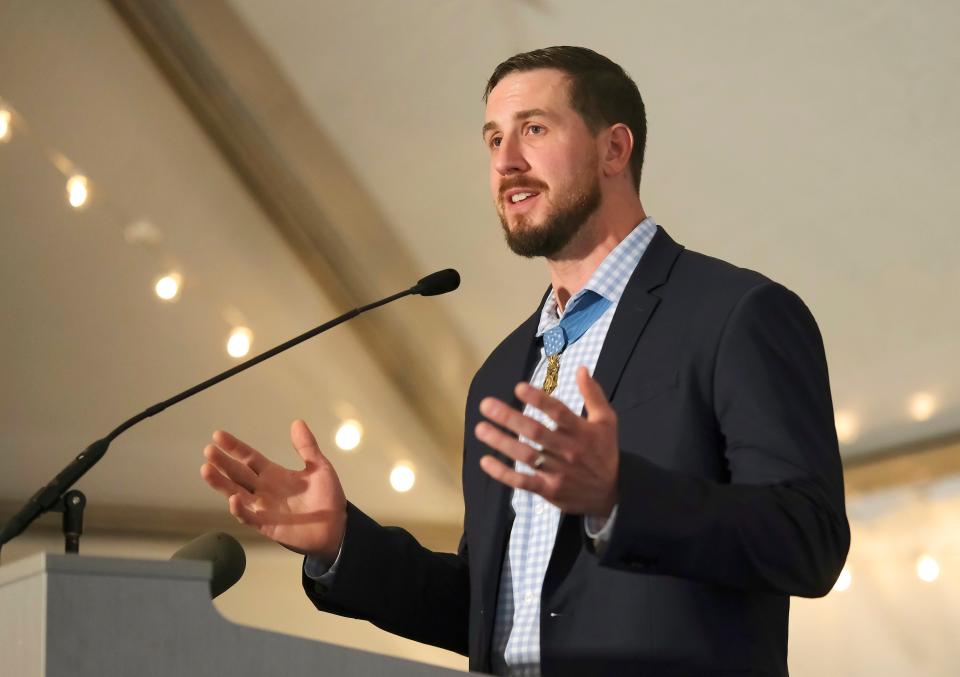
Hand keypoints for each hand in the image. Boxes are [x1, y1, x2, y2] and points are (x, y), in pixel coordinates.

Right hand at [200, 419, 346, 562]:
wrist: (337, 527)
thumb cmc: (327, 498)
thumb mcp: (320, 468)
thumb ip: (307, 447)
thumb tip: (297, 422)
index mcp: (274, 474)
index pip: (249, 458)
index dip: (235, 447)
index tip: (218, 435)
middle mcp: (264, 489)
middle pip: (238, 474)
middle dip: (223, 462)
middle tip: (209, 451)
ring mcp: (263, 508)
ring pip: (236, 493)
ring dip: (221, 483)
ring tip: (206, 470)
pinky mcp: (266, 526)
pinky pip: (249, 517)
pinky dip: (239, 509)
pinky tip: (232, 498)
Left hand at [475, 366, 618, 516]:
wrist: (612, 493)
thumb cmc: (604, 451)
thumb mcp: (607, 421)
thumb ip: (593, 394)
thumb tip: (581, 368)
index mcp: (581, 431)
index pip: (558, 412)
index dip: (538, 400)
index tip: (518, 387)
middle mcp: (568, 450)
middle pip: (536, 432)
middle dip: (509, 418)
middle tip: (486, 405)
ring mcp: (558, 472)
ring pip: (526, 455)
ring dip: (501, 442)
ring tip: (480, 428)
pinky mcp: (549, 490)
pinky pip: (523, 482)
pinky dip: (503, 473)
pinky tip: (486, 460)